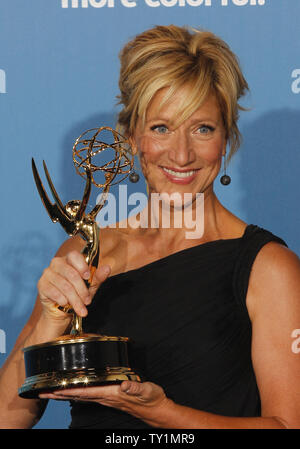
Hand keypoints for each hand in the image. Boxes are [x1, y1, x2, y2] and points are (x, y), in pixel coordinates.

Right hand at [37, 250, 110, 320]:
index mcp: (69, 260)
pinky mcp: (41, 285)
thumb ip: (97, 277)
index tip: (87, 277)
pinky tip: (65, 304)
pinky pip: (54, 292)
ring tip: (81, 308)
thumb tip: (107, 268)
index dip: (82, 266)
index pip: (74, 255)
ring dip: (75, 299)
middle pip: (71, 274)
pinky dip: (63, 300)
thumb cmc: (77, 294)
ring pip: (65, 286)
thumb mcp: (90, 286)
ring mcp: (48, 273)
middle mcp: (57, 263)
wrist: (62, 311)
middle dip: (82, 290)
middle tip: (87, 301)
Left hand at [39, 381, 170, 426]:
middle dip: (59, 394)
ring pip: (80, 396)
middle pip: (77, 396)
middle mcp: (105, 397)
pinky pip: (88, 394)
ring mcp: (106, 398)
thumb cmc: (151, 399)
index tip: (54, 389)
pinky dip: (76, 392)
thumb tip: (124, 386)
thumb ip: (135, 388)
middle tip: (42, 391)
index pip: (85, 392)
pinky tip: (72, 390)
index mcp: (111, 394)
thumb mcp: (146, 390)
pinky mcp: (109, 396)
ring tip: (51, 391)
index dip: (68, 390)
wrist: (155, 409)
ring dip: (65, 394)